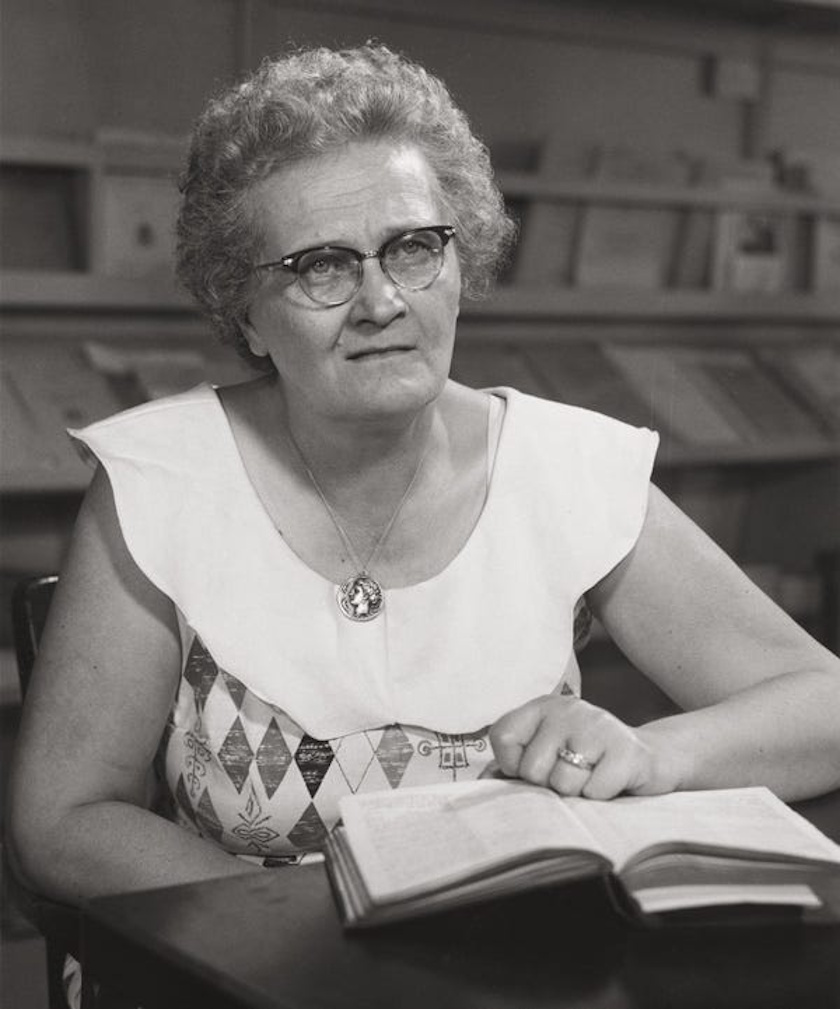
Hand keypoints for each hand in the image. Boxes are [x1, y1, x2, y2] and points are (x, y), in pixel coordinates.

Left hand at [489, 694, 673, 798]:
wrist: (653, 758)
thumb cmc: (589, 761)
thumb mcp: (550, 752)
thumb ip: (514, 765)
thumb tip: (484, 784)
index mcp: (543, 707)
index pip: (501, 736)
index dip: (511, 765)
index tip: (533, 770)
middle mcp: (568, 709)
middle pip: (532, 768)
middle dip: (549, 784)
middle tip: (572, 774)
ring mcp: (598, 726)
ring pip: (563, 783)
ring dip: (577, 793)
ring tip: (591, 778)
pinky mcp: (626, 751)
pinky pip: (594, 792)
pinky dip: (601, 796)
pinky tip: (611, 782)